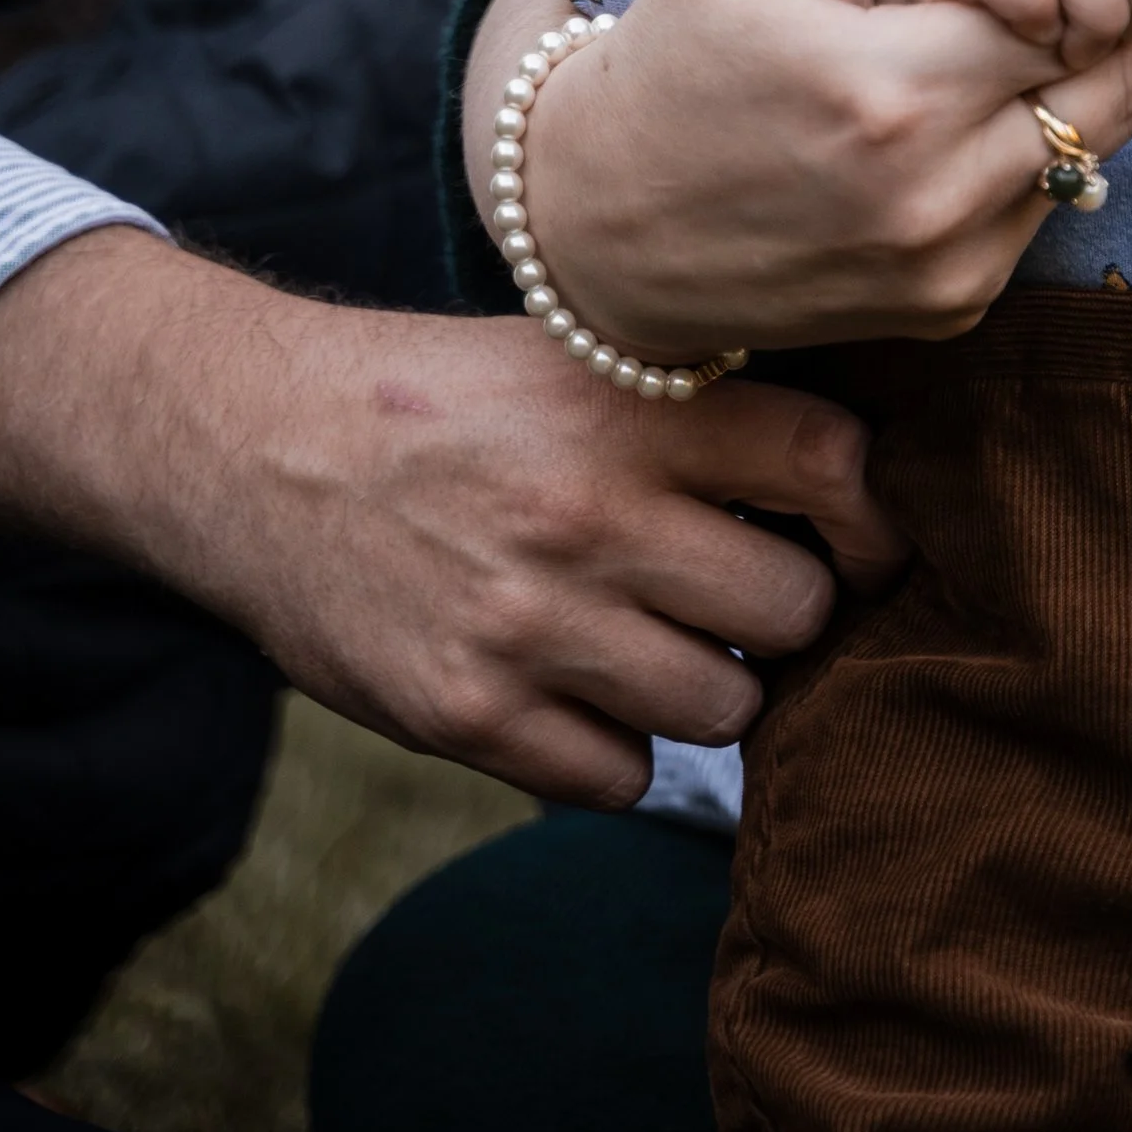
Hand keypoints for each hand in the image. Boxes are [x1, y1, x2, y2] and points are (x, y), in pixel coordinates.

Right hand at [0, 228, 905, 808]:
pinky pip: (622, 778)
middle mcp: (592, 514)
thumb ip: (699, 406)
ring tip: (659, 641)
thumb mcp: (576, 353)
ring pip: (723, 708)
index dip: (875, 515)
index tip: (870, 541)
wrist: (256, 448)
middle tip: (748, 599)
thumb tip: (855, 482)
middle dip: (789, 615)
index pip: (830, 465)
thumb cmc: (444, 400)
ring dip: (711, 688)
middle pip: (795, 611)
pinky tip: (580, 691)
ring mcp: (531, 624)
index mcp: (631, 404)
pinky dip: (619, 749)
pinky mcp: (470, 715)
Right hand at [471, 0, 1131, 358]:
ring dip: (1080, 81)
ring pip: (1101, 152)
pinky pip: (1049, 210)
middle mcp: (936, 201)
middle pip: (1114, 84)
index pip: (1080, 2)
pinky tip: (968, 108)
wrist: (604, 219)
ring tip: (1009, 29)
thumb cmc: (683, 47)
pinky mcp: (951, 306)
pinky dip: (1038, 151)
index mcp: (894, 96)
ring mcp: (948, 269)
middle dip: (1105, 11)